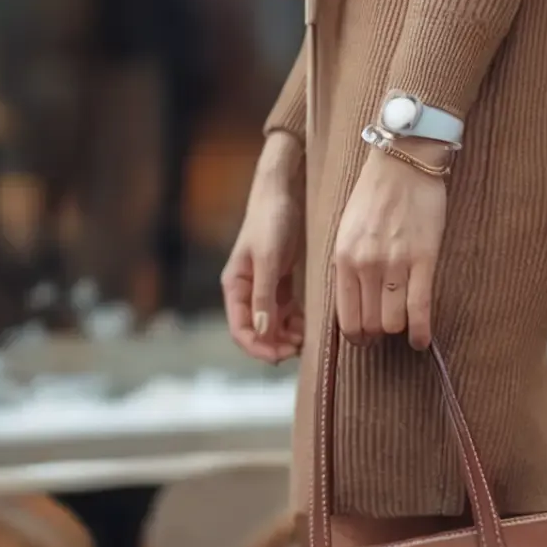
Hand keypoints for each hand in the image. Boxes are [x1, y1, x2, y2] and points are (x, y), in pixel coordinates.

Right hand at [222, 132, 305, 361]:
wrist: (284, 190)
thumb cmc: (271, 220)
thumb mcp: (268, 259)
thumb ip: (264, 297)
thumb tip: (263, 332)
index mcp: (235, 287)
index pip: (240, 330)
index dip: (258, 348)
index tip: (282, 356)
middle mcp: (247, 291)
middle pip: (257, 331)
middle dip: (275, 345)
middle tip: (301, 349)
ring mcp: (264, 287)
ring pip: (273, 324)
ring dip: (288, 336)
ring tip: (308, 339)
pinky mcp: (281, 281)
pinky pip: (286, 311)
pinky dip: (296, 322)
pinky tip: (311, 325)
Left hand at [333, 139, 448, 348]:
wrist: (404, 162)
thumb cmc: (374, 195)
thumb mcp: (347, 231)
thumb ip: (347, 265)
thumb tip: (354, 302)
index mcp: (343, 259)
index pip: (345, 317)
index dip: (356, 336)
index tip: (364, 338)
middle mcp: (365, 265)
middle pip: (370, 324)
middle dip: (377, 335)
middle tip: (385, 333)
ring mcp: (395, 264)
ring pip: (394, 322)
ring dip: (399, 330)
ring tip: (404, 328)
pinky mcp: (424, 259)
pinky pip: (420, 308)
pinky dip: (422, 331)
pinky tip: (423, 340)